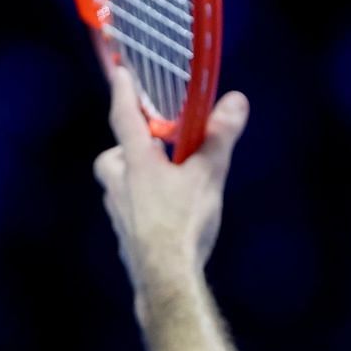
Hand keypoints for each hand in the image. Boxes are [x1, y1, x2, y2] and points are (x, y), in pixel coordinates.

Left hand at [92, 59, 250, 296]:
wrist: (165, 277)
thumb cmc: (184, 222)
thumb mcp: (209, 174)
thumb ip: (219, 136)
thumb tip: (236, 100)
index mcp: (135, 163)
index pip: (125, 118)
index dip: (124, 93)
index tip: (120, 72)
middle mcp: (119, 184)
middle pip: (114, 156)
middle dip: (131, 149)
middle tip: (157, 148)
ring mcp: (119, 212)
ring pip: (122, 185)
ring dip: (140, 178)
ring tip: (172, 185)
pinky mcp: (126, 235)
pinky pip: (132, 210)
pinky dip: (147, 206)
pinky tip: (171, 217)